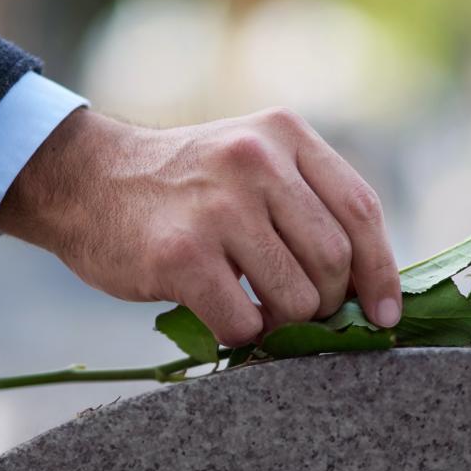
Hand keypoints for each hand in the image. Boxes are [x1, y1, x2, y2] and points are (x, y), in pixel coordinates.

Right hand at [0, 107, 401, 345]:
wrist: (85, 180)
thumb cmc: (182, 188)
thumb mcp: (251, 161)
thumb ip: (307, 202)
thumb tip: (371, 285)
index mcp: (285, 134)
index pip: (361, 210)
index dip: (382, 271)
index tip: (386, 312)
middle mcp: (256, 160)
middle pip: (334, 260)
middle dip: (327, 303)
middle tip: (300, 312)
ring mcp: (218, 206)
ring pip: (297, 297)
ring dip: (284, 324)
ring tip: (258, 313)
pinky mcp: (181, 254)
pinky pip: (243, 322)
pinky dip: (242, 336)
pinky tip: (224, 318)